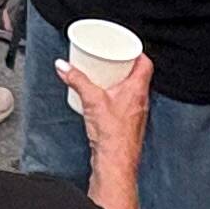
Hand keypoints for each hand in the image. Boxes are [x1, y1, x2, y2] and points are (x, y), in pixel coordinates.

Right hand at [62, 48, 150, 169]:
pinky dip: (115, 98)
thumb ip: (76, 80)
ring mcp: (136, 114)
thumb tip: (64, 66)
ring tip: (104, 78)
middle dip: (123, 66)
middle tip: (110, 60)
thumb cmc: (113, 135)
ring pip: (131, 91)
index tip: (124, 46)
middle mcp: (141, 101)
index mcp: (138, 89)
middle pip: (137, 75)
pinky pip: (124, 104)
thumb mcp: (91, 99)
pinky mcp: (128, 125)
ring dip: (119, 83)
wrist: (116, 162)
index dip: (136, 52)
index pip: (146, 63)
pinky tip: (102, 101)